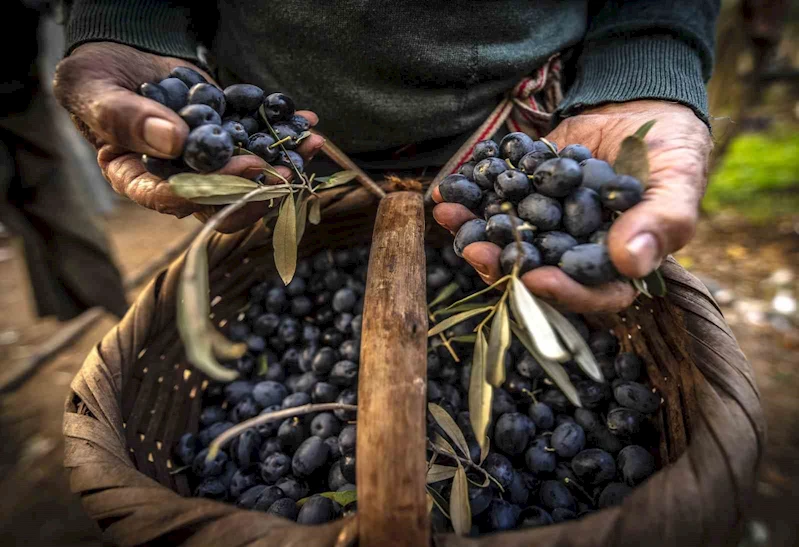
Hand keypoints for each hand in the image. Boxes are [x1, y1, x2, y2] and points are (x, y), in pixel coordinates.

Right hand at [53, 42, 324, 232]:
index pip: (174, 198)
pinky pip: (258, 143)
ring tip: (310, 145)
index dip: (211, 189)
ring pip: (248, 177)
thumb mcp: (94, 92)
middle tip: (284, 171)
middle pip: (221, 201)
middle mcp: (178, 181)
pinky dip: (285, 134)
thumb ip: (125, 118)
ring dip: (283, 163)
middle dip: (258, 188)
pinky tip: (307, 123)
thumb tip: (175, 141)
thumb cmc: (96, 82)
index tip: (242, 171)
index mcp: (139, 180)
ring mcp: (207, 164)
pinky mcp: (228, 141)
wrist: (121, 59)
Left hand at [433, 100, 711, 312]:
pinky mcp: (527, 195)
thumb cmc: (673, 146)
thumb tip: (631, 263)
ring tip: (449, 216)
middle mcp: (577, 251)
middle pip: (539, 271)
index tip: (535, 279)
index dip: (563, 294)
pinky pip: (496, 201)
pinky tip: (448, 188)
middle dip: (502, 263)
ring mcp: (548, 224)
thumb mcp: (679, 179)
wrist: (643, 102)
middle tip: (475, 251)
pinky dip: (472, 196)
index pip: (593, 294)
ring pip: (508, 239)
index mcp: (618, 263)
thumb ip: (663, 222)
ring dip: (475, 231)